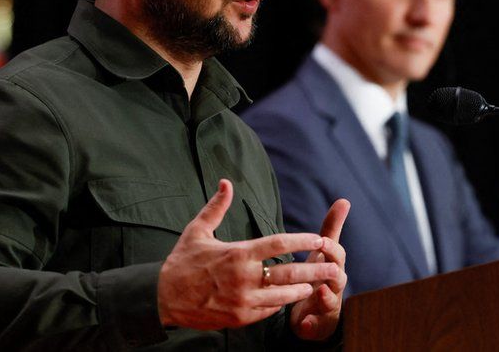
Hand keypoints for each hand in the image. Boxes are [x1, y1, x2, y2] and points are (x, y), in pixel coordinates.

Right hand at [157, 180, 339, 329]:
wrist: (163, 298)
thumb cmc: (182, 262)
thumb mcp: (197, 230)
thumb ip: (216, 207)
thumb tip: (226, 182)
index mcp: (237, 254)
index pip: (279, 244)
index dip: (302, 241)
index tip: (320, 239)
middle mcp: (244, 278)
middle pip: (289, 272)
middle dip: (315, 269)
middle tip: (335, 267)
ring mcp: (243, 300)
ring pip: (283, 295)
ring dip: (304, 288)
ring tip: (319, 283)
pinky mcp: (240, 318)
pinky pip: (268, 310)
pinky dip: (282, 303)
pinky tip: (292, 296)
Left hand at [290, 198, 350, 340]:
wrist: (315, 310)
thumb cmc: (318, 274)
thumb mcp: (323, 252)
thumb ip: (332, 227)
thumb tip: (344, 200)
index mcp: (333, 267)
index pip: (337, 255)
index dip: (331, 248)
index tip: (322, 241)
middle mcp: (334, 286)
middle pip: (338, 277)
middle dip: (332, 272)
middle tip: (326, 266)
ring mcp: (328, 305)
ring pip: (331, 301)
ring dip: (326, 298)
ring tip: (319, 293)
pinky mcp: (318, 324)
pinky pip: (316, 326)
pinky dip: (311, 325)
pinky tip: (304, 324)